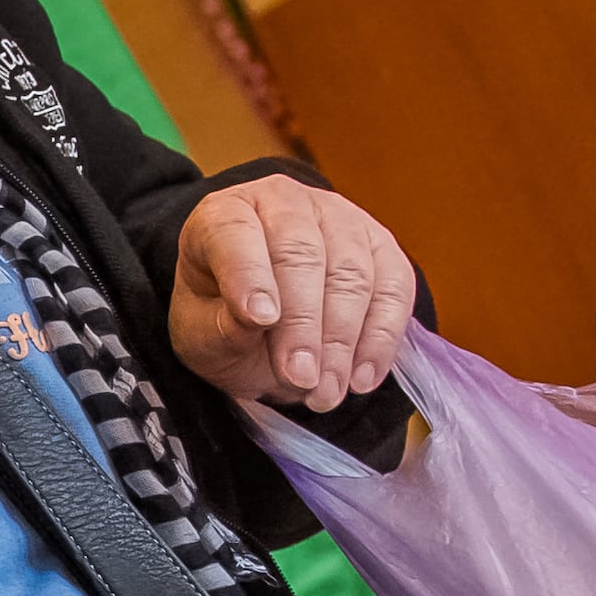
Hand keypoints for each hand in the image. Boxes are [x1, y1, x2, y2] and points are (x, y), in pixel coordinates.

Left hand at [171, 176, 417, 414]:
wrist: (262, 319)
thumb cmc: (222, 320)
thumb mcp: (201, 335)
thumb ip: (222, 327)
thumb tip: (257, 318)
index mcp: (224, 214)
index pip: (234, 233)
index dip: (249, 276)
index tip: (261, 320)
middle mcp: (284, 202)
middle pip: (302, 256)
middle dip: (304, 325)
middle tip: (301, 379)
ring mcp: (339, 218)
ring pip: (353, 274)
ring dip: (343, 341)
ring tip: (327, 393)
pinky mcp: (381, 247)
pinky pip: (394, 288)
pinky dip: (380, 338)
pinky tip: (362, 379)